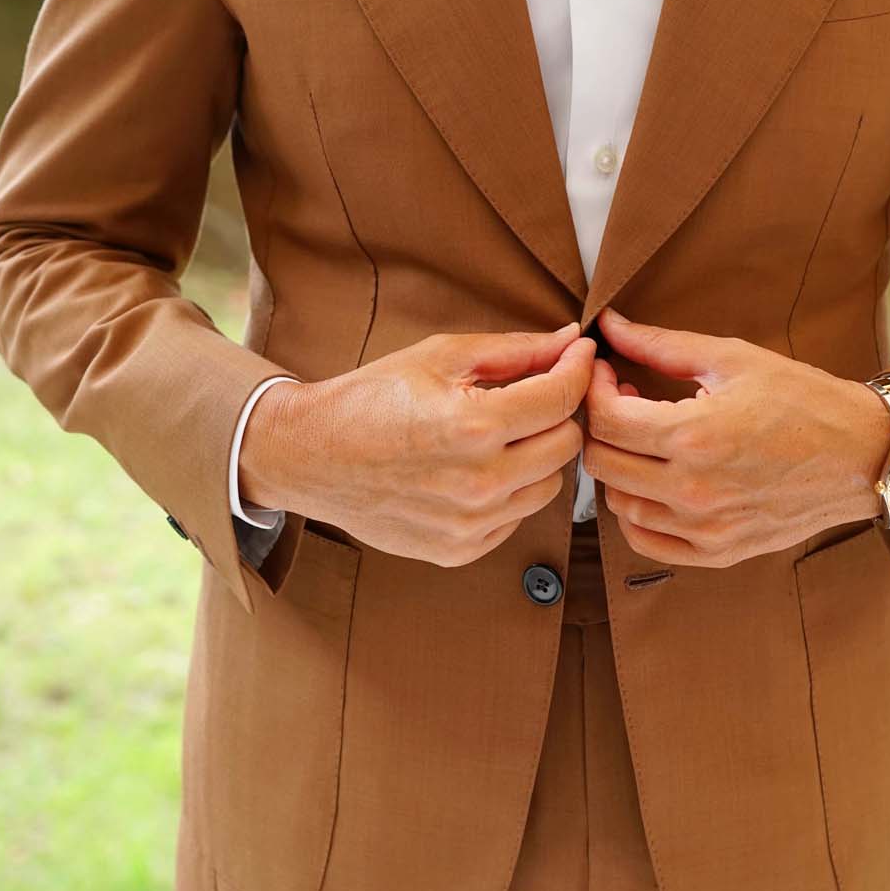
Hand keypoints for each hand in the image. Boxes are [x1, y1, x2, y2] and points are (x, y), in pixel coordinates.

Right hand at [238, 322, 595, 565]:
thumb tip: (570, 341)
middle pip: (566, 444)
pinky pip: (517, 517)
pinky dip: (510, 491)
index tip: (579, 354)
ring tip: (499, 433)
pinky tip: (476, 469)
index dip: (578, 369)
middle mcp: (479, 482)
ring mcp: (470, 523)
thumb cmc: (372, 397)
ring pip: (549, 485)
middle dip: (557, 412)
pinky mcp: (460, 549)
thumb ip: (514, 350)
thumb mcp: (440, 356)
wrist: (310, 456)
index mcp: (474, 426)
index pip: (561, 398)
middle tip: (535, 393)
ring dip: (536, 455)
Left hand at [581, 306, 889, 566]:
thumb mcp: (734, 360)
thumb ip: (662, 345)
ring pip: (619, 504)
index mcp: (696, 436)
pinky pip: (646, 540)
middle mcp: (694, 490)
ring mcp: (705, 527)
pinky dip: (635, 512)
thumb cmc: (804, 401)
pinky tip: (652, 481)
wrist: (862, 456)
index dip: (593, 389)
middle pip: (602, 463)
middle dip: (598, 426)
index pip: (607, 419)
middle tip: (620, 401)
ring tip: (642, 440)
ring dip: (617, 468)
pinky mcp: (718, 551)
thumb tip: (609, 325)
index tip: (604, 371)